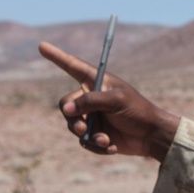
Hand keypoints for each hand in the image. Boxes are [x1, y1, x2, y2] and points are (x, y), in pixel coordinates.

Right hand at [38, 42, 179, 161]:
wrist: (151, 136)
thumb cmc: (138, 112)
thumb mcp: (116, 101)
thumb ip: (91, 101)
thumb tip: (68, 109)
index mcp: (98, 82)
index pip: (73, 66)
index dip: (57, 56)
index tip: (42, 45)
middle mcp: (91, 98)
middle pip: (67, 104)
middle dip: (73, 117)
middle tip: (83, 128)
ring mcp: (92, 117)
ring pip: (73, 125)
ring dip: (87, 135)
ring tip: (104, 140)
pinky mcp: (95, 134)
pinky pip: (84, 141)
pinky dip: (96, 146)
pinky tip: (112, 147)